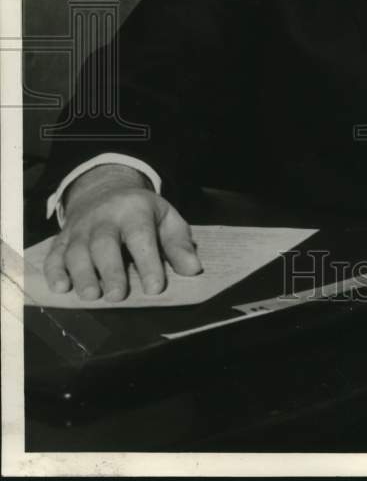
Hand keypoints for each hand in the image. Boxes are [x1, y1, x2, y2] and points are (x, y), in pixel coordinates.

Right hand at [43, 164, 201, 300]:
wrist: (104, 190)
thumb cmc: (141, 212)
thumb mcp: (165, 218)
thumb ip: (178, 244)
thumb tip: (192, 269)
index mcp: (134, 210)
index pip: (141, 235)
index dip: (148, 262)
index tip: (155, 287)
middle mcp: (104, 218)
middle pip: (104, 243)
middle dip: (110, 270)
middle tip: (118, 296)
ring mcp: (80, 229)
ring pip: (77, 250)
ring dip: (82, 274)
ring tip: (92, 296)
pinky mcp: (63, 239)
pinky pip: (54, 254)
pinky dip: (54, 271)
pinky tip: (61, 288)